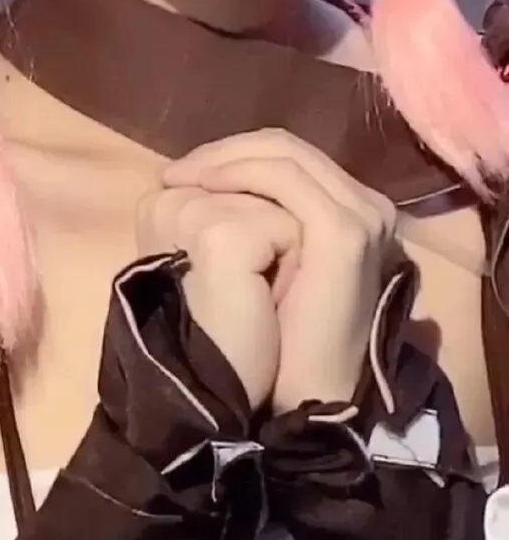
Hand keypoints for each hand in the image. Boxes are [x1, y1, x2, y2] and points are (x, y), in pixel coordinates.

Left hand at [163, 130, 397, 414]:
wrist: (304, 392)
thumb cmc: (278, 336)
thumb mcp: (265, 263)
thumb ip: (256, 218)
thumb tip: (199, 180)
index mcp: (349, 209)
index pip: (287, 156)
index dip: (233, 155)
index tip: (183, 171)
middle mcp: (364, 203)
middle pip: (285, 147)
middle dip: (225, 151)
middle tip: (176, 168)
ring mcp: (361, 214)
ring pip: (284, 153)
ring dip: (225, 157)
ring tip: (182, 176)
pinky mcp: (345, 232)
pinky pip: (286, 178)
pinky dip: (240, 172)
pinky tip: (203, 187)